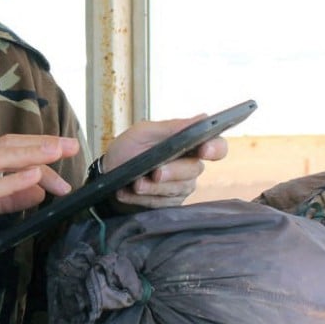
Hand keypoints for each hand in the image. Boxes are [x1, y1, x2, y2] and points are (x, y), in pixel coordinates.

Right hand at [0, 134, 79, 265]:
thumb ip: (8, 196)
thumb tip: (38, 191)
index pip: (11, 148)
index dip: (39, 150)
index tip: (64, 156)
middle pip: (10, 146)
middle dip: (43, 145)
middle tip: (70, 146)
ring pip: (1, 158)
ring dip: (33, 154)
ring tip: (58, 152)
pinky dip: (13, 180)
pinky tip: (33, 177)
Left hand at [103, 116, 228, 208]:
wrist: (107, 174)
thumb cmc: (127, 149)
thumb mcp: (144, 132)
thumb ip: (172, 127)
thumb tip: (202, 118)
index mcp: (189, 145)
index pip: (217, 146)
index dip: (216, 148)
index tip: (204, 150)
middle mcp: (190, 167)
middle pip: (194, 171)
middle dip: (173, 172)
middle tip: (155, 172)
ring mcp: (181, 188)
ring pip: (176, 190)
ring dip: (153, 188)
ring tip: (135, 183)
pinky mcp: (169, 205)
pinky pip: (160, 204)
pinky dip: (141, 198)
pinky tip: (126, 192)